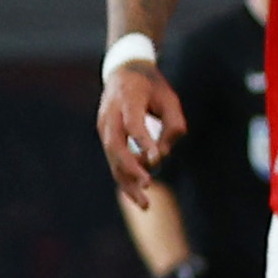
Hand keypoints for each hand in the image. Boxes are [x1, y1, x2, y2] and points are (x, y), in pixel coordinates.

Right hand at [96, 61, 185, 200]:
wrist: (123, 72)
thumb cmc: (151, 86)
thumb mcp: (170, 98)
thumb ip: (173, 124)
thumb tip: (162, 155)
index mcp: (127, 98)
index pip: (133, 123)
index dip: (143, 141)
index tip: (157, 158)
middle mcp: (110, 114)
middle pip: (115, 145)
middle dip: (131, 168)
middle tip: (149, 185)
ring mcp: (104, 126)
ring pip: (112, 159)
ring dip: (127, 182)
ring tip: (145, 204)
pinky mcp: (106, 137)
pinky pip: (114, 161)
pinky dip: (125, 177)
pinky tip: (138, 193)